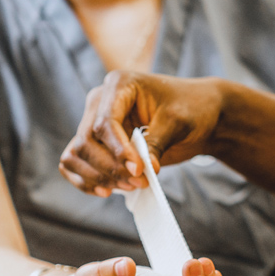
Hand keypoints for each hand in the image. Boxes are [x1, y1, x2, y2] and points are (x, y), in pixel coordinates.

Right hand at [59, 71, 223, 196]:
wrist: (199, 113)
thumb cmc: (191, 108)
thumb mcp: (178, 122)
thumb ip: (156, 144)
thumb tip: (140, 171)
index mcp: (119, 84)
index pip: (105, 122)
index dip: (118, 151)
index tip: (139, 170)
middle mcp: (101, 101)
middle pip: (86, 141)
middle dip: (110, 167)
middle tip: (139, 182)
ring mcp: (95, 121)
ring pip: (75, 154)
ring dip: (98, 176)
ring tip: (130, 186)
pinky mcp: (98, 142)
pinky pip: (75, 162)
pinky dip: (86, 180)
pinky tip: (108, 191)